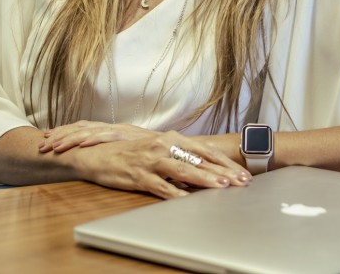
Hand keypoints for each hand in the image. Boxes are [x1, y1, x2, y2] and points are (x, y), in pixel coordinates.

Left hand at [39, 120, 153, 152]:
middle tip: (42, 144)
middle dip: (60, 135)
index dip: (65, 132)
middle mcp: (113, 128)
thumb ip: (117, 154)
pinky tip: (80, 143)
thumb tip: (102, 161)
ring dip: (70, 138)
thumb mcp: (132, 153)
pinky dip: (92, 138)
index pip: (83, 128)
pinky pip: (106, 135)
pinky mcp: (127, 135)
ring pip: (89, 130)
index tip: (47, 137)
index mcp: (112, 131)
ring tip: (54, 145)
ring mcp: (119, 130)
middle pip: (81, 127)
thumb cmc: (157, 153)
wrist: (178, 147)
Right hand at [67, 130, 250, 199]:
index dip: (225, 162)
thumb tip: (205, 170)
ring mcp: (151, 161)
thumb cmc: (131, 153)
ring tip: (221, 186)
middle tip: (241, 182)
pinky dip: (175, 194)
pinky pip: (161, 186)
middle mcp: (163, 146)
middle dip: (223, 171)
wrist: (98, 154)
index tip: (241, 172)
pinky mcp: (139, 176)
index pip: (204, 150)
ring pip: (183, 171)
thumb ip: (180, 158)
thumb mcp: (158, 151)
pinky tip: (188, 200)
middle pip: (199, 160)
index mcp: (171, 139)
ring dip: (203, 179)